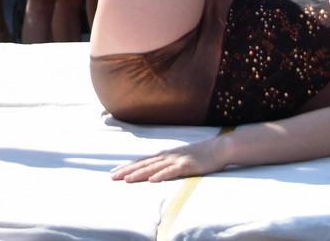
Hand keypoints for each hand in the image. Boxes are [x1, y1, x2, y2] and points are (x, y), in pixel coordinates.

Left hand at [109, 136, 226, 182]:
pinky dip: (161, 176)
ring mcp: (176, 160)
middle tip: (112, 176)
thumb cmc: (198, 155)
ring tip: (126, 179)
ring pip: (154, 168)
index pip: (142, 161)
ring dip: (139, 173)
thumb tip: (153, 170)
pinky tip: (152, 180)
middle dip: (127, 170)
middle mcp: (167, 156)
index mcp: (164, 155)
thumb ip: (166, 163)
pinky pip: (172, 172)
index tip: (113, 171)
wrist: (217, 149)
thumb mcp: (178, 158)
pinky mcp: (187, 166)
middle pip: (143, 164)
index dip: (127, 166)